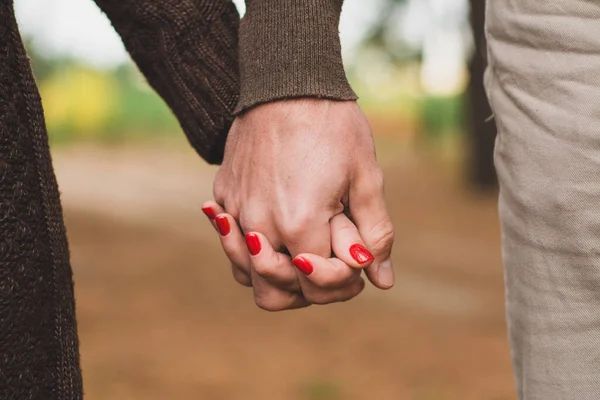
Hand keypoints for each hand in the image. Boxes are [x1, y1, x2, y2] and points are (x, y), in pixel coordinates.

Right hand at [210, 99, 394, 309]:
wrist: (286, 82)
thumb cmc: (333, 125)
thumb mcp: (366, 176)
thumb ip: (376, 234)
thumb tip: (382, 279)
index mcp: (301, 224)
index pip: (319, 285)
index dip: (345, 283)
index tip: (357, 262)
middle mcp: (260, 226)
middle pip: (275, 295)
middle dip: (307, 292)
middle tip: (329, 266)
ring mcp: (236, 212)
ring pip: (248, 277)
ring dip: (278, 277)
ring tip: (303, 252)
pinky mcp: (223, 198)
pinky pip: (232, 245)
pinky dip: (252, 253)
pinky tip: (274, 234)